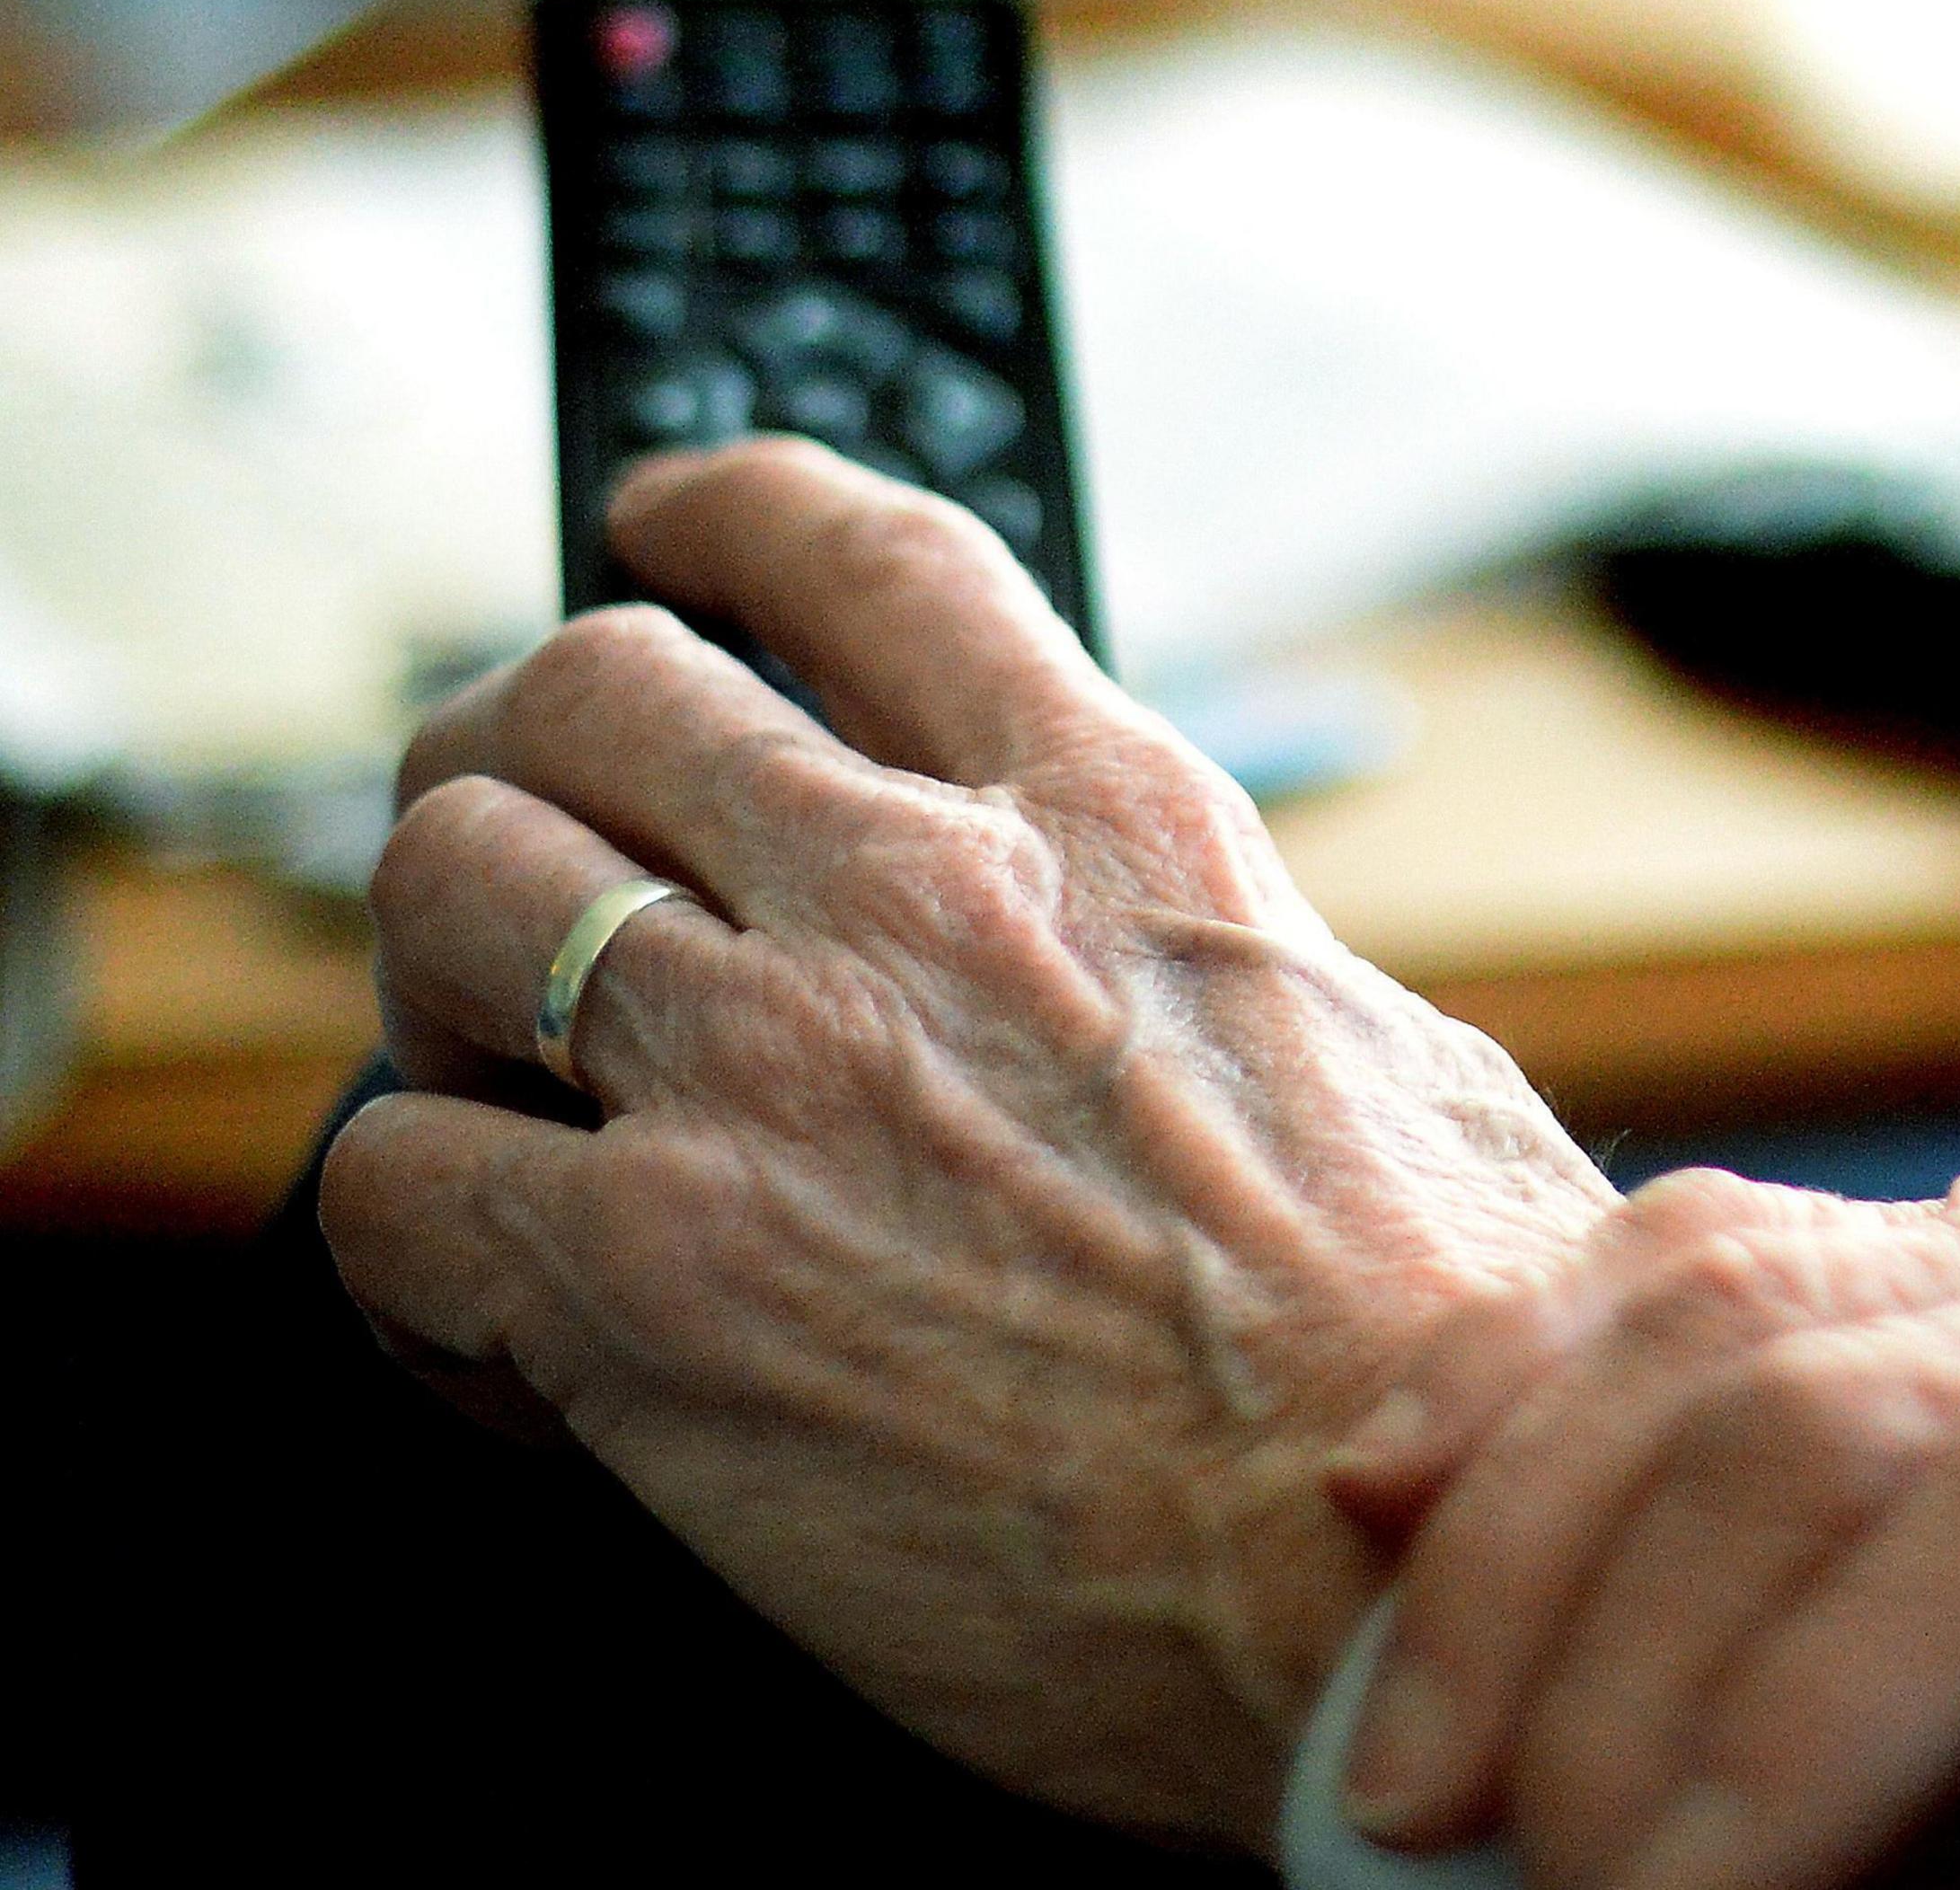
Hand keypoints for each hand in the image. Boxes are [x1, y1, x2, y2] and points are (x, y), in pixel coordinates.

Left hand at [318, 439, 1618, 1844]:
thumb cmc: (1445, 1365)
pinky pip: (389, 1183)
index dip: (728, 509)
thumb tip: (1207, 978)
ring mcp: (767, 1080)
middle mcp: (923, 906)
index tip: (665, 523)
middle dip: (516, 743)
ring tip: (487, 1058)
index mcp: (1119, 829)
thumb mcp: (1403, 1067)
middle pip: (593, 686)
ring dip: (442, 969)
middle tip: (515, 817)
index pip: (866, 558)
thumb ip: (1242, 972)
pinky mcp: (645, 1287)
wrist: (1397, 1576)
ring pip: (452, 884)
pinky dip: (404, 1239)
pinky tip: (474, 1306)